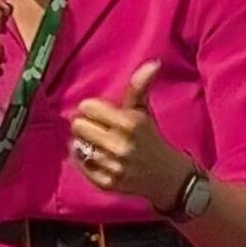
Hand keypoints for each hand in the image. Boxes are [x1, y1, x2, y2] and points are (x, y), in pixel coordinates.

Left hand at [70, 62, 192, 211]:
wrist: (168, 177)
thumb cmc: (151, 139)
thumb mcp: (144, 111)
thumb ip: (140, 87)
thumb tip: (154, 62)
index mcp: (130, 123)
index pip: (88, 108)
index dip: (92, 108)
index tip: (100, 113)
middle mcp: (120, 145)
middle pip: (78, 126)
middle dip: (85, 124)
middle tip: (97, 128)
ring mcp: (112, 166)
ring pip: (77, 146)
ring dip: (85, 143)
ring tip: (99, 144)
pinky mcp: (105, 184)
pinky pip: (80, 166)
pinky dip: (86, 161)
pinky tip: (98, 158)